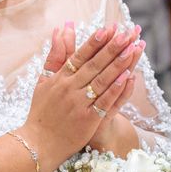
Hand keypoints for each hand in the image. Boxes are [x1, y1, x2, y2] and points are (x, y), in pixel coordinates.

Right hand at [22, 24, 143, 171]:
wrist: (38, 142)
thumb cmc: (42, 110)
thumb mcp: (43, 79)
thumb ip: (54, 54)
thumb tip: (61, 29)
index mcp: (59, 78)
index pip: (80, 56)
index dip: (95, 42)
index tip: (108, 29)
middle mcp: (69, 88)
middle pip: (94, 65)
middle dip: (111, 48)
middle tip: (127, 34)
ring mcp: (79, 104)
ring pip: (101, 80)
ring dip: (118, 64)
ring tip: (132, 49)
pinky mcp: (88, 120)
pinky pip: (105, 102)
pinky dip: (115, 89)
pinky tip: (127, 77)